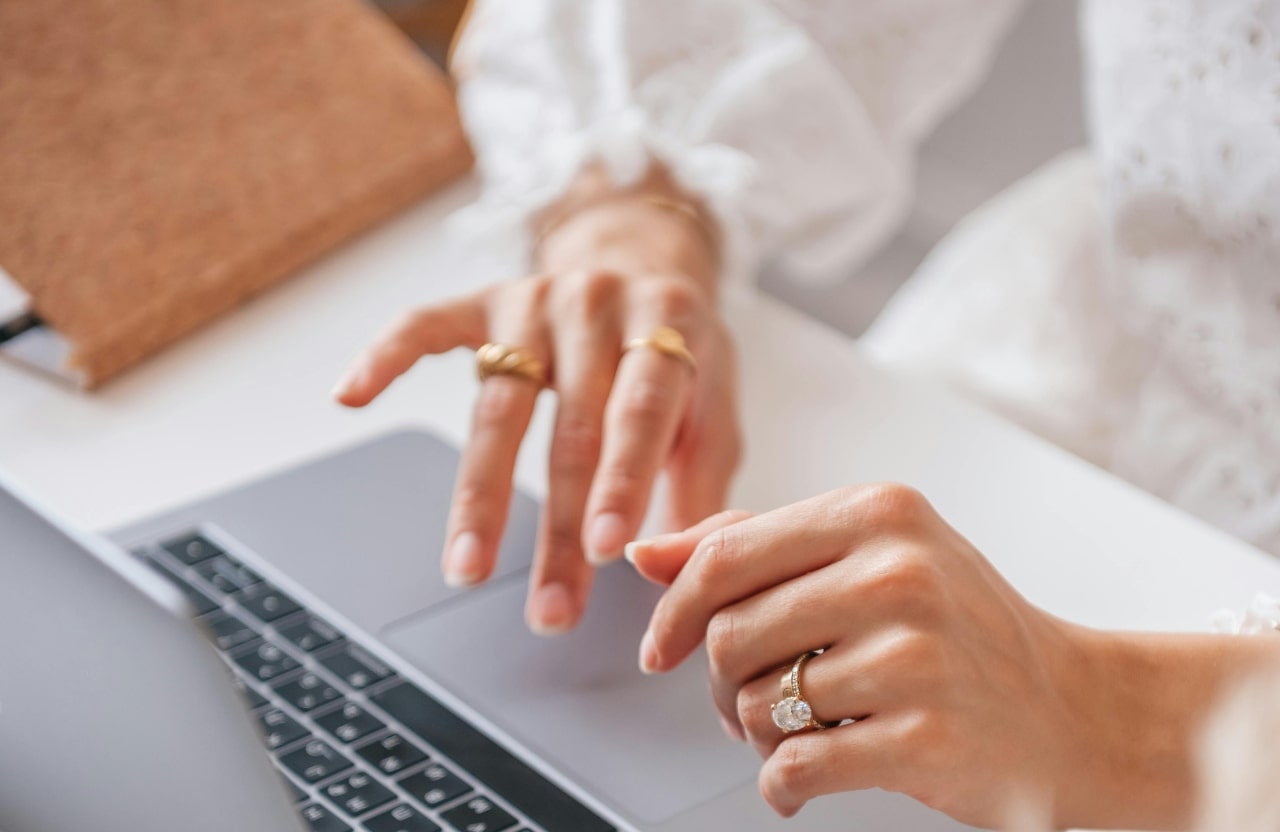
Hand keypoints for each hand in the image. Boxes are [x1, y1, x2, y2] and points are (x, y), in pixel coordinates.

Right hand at [333, 173, 741, 635]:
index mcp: (669, 326)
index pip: (642, 411)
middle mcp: (597, 305)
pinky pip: (423, 325)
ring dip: (480, 495)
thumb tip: (683, 565)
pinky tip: (350, 396)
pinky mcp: (484, 302)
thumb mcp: (716, 405)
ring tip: (466, 568)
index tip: (607, 551)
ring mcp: (534, 302)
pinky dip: (385, 357)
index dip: (624, 481)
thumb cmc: (681, 356)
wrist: (644, 262)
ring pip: (497, 404)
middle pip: (570, 426)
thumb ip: (706, 480)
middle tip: (549, 607)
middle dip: (558, 526)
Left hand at [630, 485, 1279, 828]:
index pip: (725, 554)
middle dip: (716, 683)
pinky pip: (794, 767)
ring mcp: (916, 654)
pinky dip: (779, 785)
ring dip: (754, 735)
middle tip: (741, 704)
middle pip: (729, 632)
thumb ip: (754, 547)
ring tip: (794, 733)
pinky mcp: (925, 736)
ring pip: (755, 703)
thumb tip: (643, 555)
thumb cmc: (958, 629)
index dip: (673, 610)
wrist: (1073, 713)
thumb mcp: (868, 557)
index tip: (660, 648)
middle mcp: (899, 571)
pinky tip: (798, 781)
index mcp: (878, 512)